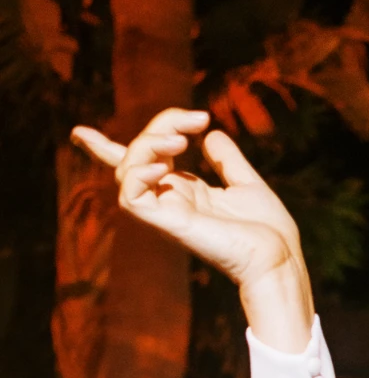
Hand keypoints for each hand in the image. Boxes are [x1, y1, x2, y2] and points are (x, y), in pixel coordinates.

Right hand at [72, 109, 313, 349]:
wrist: (280, 258)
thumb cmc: (270, 232)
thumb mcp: (248, 184)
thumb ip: (226, 160)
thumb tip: (210, 134)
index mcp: (186, 193)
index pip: (137, 168)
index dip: (105, 149)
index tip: (79, 131)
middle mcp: (171, 201)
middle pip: (136, 153)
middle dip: (158, 124)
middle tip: (197, 119)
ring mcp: (168, 213)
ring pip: (127, 170)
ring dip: (147, 143)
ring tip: (181, 142)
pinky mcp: (169, 224)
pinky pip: (130, 195)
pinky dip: (138, 172)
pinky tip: (165, 165)